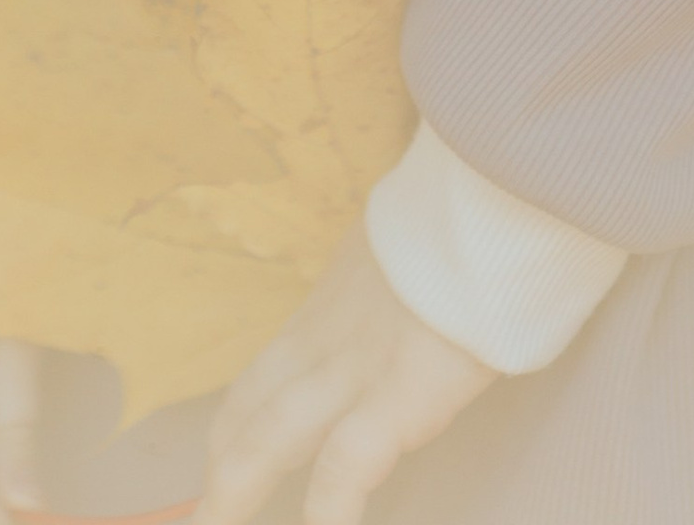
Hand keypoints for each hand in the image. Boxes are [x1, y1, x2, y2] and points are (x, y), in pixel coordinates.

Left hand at [194, 235, 493, 524]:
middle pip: (253, 406)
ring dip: (235, 486)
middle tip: (200, 509)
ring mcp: (356, 368)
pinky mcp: (398, 397)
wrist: (493, 200)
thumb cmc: (469, 217)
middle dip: (223, 461)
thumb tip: (401, 297)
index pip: (266, 373)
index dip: (237, 420)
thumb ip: (388, 280)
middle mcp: (327, 337)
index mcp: (330, 304)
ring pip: (271, 436)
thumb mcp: (404, 243)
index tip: (221, 451)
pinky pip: (345, 466)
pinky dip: (328, 508)